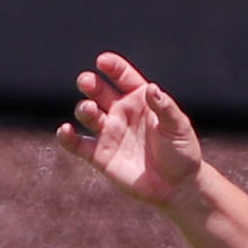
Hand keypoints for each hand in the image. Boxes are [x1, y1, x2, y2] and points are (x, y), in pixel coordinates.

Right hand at [55, 52, 203, 209]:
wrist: (177, 186)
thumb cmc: (182, 151)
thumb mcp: (178, 126)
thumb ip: (164, 107)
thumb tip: (151, 88)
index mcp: (140, 99)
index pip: (123, 77)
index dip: (112, 67)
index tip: (102, 61)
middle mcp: (121, 112)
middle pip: (100, 91)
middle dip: (91, 84)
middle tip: (86, 81)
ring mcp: (109, 132)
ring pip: (88, 114)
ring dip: (84, 109)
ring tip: (89, 109)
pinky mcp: (99, 155)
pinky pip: (78, 144)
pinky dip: (67, 138)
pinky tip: (65, 130)